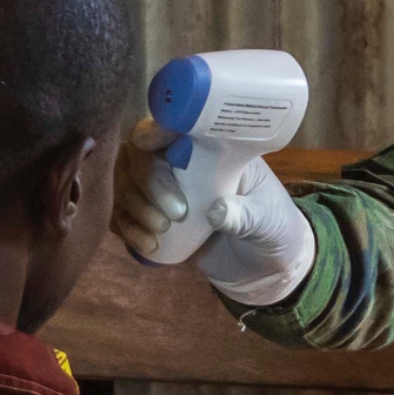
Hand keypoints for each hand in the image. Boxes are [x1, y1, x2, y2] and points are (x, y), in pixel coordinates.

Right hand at [114, 119, 315, 305]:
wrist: (263, 268)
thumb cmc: (272, 231)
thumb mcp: (268, 221)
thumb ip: (245, 216)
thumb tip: (216, 212)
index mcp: (212, 150)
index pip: (174, 125)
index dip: (155, 129)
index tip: (149, 143)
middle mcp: (181, 163)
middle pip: (139, 153)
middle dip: (148, 181)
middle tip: (174, 214)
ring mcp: (162, 191)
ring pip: (124, 182)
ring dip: (135, 206)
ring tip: (160, 232)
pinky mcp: (151, 220)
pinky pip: (121, 214)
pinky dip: (126, 228)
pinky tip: (147, 245)